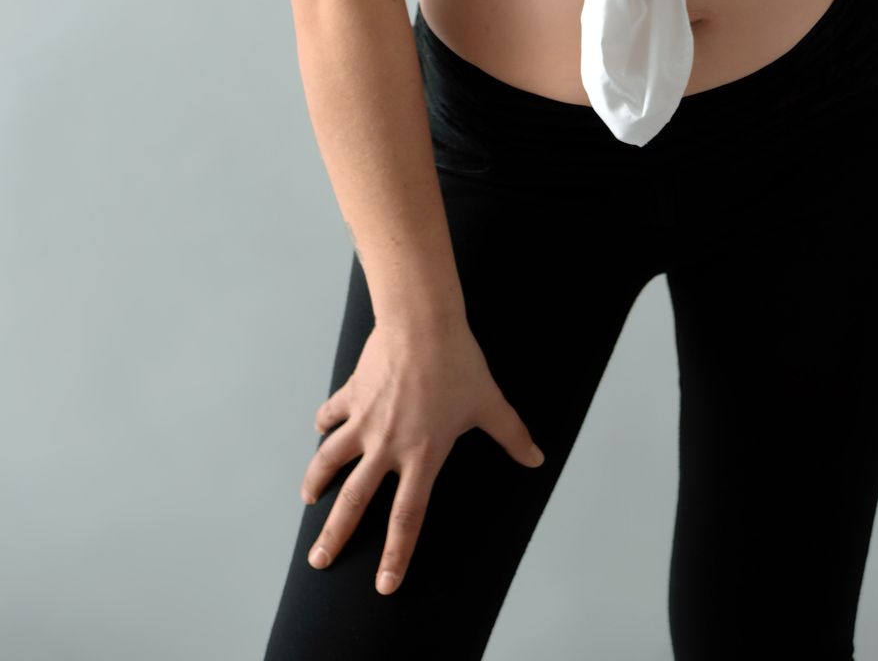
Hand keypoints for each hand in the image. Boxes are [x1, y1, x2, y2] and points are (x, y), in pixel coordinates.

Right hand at [299, 318, 544, 595]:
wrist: (422, 322)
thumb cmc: (458, 362)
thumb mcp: (489, 402)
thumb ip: (512, 435)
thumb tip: (537, 458)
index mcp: (422, 455)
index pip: (407, 518)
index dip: (395, 555)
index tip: (384, 585)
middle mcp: (387, 445)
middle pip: (355, 501)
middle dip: (335, 536)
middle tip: (318, 562)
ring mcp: (364, 420)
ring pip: (330, 461)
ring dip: (316, 482)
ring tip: (309, 500)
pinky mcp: (352, 393)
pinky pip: (331, 414)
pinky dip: (323, 424)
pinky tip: (321, 430)